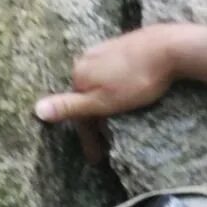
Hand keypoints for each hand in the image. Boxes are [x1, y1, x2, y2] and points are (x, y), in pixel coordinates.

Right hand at [36, 24, 181, 161]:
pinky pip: (113, 75)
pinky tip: (126, 98)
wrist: (169, 48)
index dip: (87, 139)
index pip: (77, 113)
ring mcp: (105, 50)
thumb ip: (70, 106)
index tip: (96, 159)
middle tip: (105, 147)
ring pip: (100, 86)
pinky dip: (115, 91)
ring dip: (104, 107)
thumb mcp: (102, 100)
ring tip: (115, 126)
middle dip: (95, 123)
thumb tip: (36, 109)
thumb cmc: (137, 79)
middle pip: (87, 98)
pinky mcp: (123, 47)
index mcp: (79, 74)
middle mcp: (87, 59)